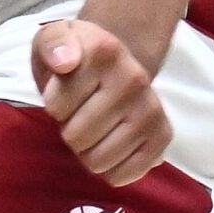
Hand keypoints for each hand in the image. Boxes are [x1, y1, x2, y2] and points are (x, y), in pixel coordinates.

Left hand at [32, 17, 171, 184]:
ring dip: (86, 151)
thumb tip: (65, 62)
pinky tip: (108, 147)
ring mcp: (151, 109)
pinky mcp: (163, 136)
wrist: (111, 63)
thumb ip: (52, 44)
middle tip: (77, 112)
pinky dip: (109, 170)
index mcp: (104, 51)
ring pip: (98, 160)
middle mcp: (134, 79)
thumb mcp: (51, 38)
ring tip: (92, 127)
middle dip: (68, 130)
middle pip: (77, 137)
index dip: (52, 105)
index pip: (56, 107)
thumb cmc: (73, 55)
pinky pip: (125, 174)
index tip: (61, 90)